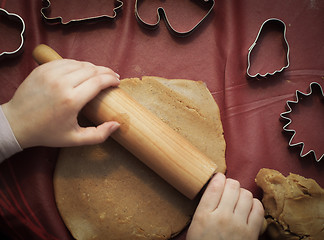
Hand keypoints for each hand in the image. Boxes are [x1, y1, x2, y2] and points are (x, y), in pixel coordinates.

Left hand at [2, 59, 119, 148]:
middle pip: (92, 69)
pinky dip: (77, 64)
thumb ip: (98, 135)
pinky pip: (66, 61)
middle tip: (113, 76)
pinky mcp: (43, 69)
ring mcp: (50, 74)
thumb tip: (117, 124)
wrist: (16, 123)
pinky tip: (82, 70)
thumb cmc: (46, 132)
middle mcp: (62, 83)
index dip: (111, 79)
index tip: (117, 82)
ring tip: (99, 74)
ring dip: (93, 67)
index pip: (99, 81)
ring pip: (80, 63)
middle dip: (106, 71)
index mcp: (72, 100)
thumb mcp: (74, 139)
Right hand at [187, 173, 264, 239]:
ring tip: (238, 199)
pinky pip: (258, 208)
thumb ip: (203, 207)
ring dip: (242, 193)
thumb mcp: (195, 226)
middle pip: (232, 186)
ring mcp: (238, 224)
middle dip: (231, 184)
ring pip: (246, 194)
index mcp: (204, 215)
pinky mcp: (252, 233)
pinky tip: (248, 208)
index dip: (218, 177)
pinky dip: (254, 204)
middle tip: (229, 189)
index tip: (219, 178)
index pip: (215, 185)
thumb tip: (215, 188)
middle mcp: (221, 217)